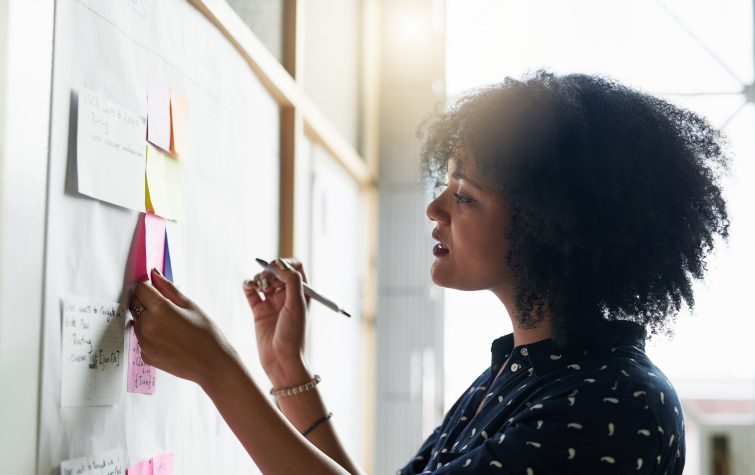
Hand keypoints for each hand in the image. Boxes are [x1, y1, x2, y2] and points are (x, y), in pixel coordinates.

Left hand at [130, 268, 233, 386]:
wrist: (212, 364)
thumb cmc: (206, 334)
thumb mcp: (190, 306)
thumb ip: (168, 288)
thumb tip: (154, 274)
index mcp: (160, 310)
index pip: (140, 288)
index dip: (147, 285)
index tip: (154, 288)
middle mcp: (147, 326)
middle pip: (135, 304)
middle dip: (145, 301)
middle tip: (165, 306)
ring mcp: (144, 343)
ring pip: (136, 321)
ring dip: (146, 318)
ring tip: (169, 325)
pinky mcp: (145, 356)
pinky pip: (141, 338)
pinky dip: (150, 335)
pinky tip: (168, 338)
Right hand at [243, 258, 311, 386]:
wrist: (281, 361)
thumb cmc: (294, 335)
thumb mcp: (297, 305)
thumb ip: (291, 281)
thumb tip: (279, 262)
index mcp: (301, 293)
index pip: (294, 267)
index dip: (284, 263)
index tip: (275, 268)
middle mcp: (287, 296)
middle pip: (276, 271)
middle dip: (269, 271)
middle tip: (266, 281)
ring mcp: (272, 303)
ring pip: (263, 280)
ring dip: (258, 278)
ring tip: (258, 287)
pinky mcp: (258, 311)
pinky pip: (251, 292)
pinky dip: (248, 285)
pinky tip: (248, 286)